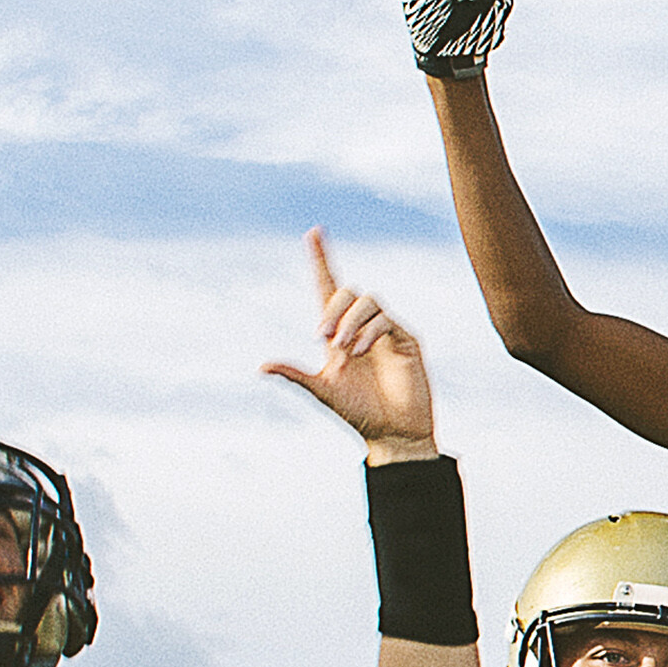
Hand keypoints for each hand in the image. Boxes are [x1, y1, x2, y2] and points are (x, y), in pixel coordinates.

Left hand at [260, 229, 439, 456]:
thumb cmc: (360, 414)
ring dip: (350, 321)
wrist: (394, 433)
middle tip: (323, 337)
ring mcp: (385, 332)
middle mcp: (361, 328)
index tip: (313, 233)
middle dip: (332, 308)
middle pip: (347, 292)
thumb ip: (296, 376)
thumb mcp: (323, 391)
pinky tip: (360, 351)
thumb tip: (262, 366)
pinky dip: (368, 331)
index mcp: (338, 335)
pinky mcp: (405, 340)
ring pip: (367, 301)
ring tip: (344, 349)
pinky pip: (384, 319)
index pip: (329, 289)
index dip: (322, 260)